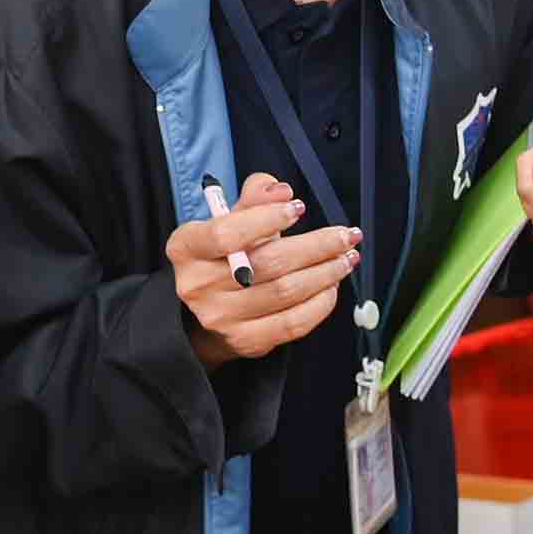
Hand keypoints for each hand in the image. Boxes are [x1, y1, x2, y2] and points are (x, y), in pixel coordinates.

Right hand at [169, 172, 360, 364]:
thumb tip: (282, 191)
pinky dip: (320, 303)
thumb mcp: (229, 220)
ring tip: (346, 258)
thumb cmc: (225, 255)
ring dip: (326, 272)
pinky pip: (293, 323)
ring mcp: (221, 317)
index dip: (266, 219)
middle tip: (346, 235)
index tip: (298, 208)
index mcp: (186, 248)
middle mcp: (197, 285)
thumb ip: (254, 198)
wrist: (208, 310)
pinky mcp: (245, 341)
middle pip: (267, 263)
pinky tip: (332, 286)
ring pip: (286, 292)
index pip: (226, 233)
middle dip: (316, 246)